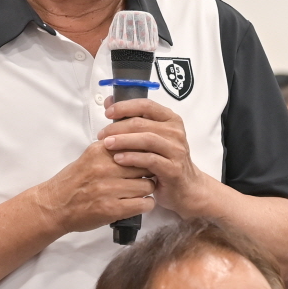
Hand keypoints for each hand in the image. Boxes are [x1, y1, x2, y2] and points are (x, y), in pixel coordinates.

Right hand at [35, 140, 155, 235]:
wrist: (54, 205)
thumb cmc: (73, 182)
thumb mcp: (90, 157)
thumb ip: (112, 150)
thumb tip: (139, 145)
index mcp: (100, 151)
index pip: (136, 146)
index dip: (144, 154)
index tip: (144, 160)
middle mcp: (105, 168)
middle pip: (145, 165)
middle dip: (148, 171)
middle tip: (144, 177)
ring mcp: (109, 189)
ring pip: (147, 185)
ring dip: (146, 190)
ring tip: (138, 191)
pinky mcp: (112, 209)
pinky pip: (144, 204)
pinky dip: (146, 205)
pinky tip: (140, 203)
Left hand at [99, 98, 208, 215]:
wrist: (185, 187)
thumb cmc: (164, 160)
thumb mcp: (151, 138)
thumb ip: (133, 120)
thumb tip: (109, 101)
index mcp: (171, 119)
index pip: (146, 105)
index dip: (125, 106)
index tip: (107, 113)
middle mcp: (176, 132)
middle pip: (142, 123)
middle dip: (118, 127)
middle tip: (102, 134)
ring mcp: (176, 150)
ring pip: (146, 139)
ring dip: (123, 140)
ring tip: (106, 144)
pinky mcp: (173, 168)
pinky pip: (150, 160)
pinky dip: (132, 158)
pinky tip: (118, 159)